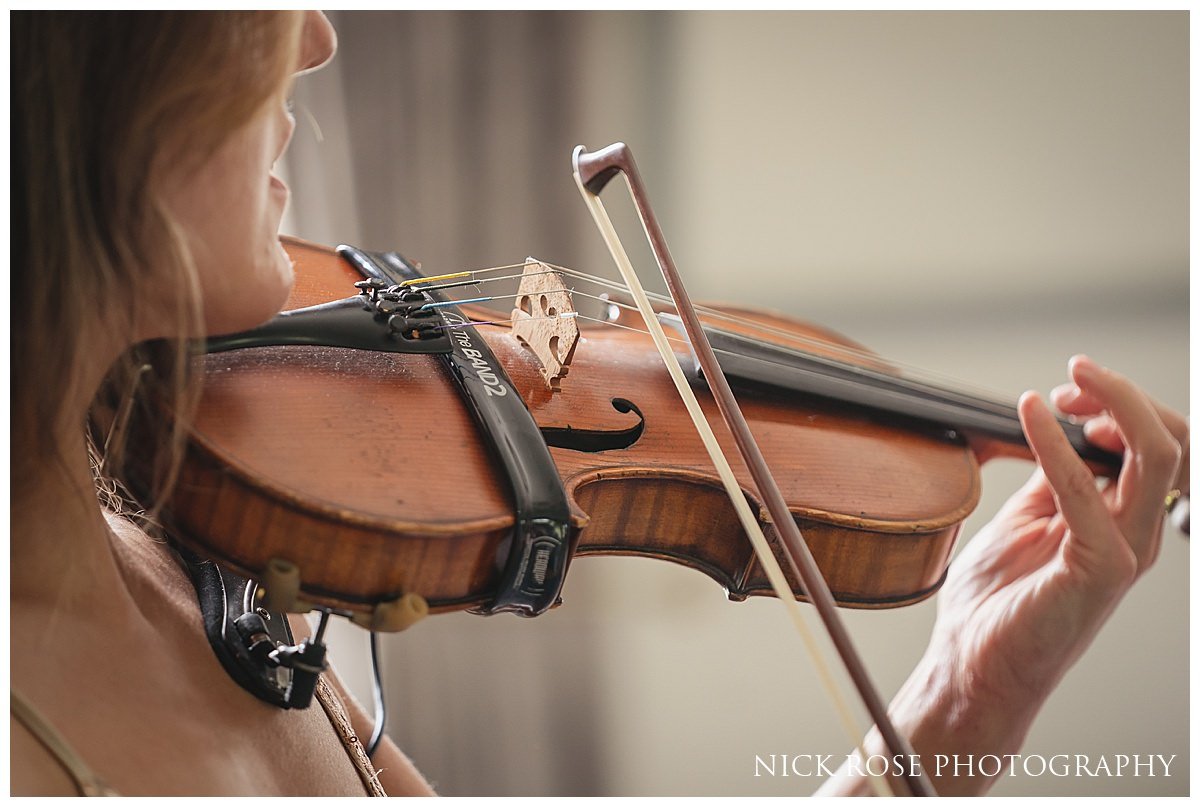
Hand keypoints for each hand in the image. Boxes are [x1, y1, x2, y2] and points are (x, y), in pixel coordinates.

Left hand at [881, 355, 1185, 794]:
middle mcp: (1134, 534)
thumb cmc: (997, 602)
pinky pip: (1087, 491)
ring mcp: (1123, 552)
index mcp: (1120, 521)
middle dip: (1127, 395)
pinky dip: (1058, 444)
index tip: (1066, 388)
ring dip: (1115, 405)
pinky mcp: (1098, 569)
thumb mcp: (1027, 520)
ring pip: (1155, 457)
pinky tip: (1031, 416)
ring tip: (1068, 383)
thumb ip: (1052, 478)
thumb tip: (1056, 429)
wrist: (973, 665)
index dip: (1119, 403)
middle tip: (1076, 374)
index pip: (1154, 446)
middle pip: (1170, 443)